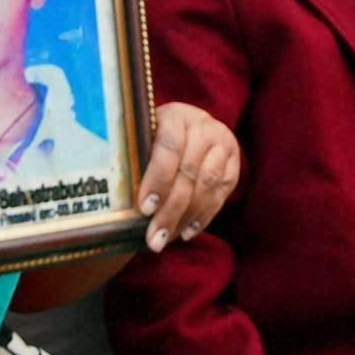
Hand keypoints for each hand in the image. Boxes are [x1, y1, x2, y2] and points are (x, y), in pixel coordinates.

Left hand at [135, 103, 240, 250]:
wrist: (184, 128)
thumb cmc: (152, 138)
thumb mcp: (143, 139)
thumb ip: (136, 160)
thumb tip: (120, 203)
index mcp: (176, 115)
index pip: (170, 147)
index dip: (158, 179)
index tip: (145, 208)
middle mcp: (204, 126)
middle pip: (189, 171)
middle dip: (170, 210)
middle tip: (154, 238)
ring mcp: (223, 144)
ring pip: (208, 185)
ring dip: (186, 217)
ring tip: (166, 239)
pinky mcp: (234, 164)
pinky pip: (221, 195)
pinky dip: (203, 217)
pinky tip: (186, 232)